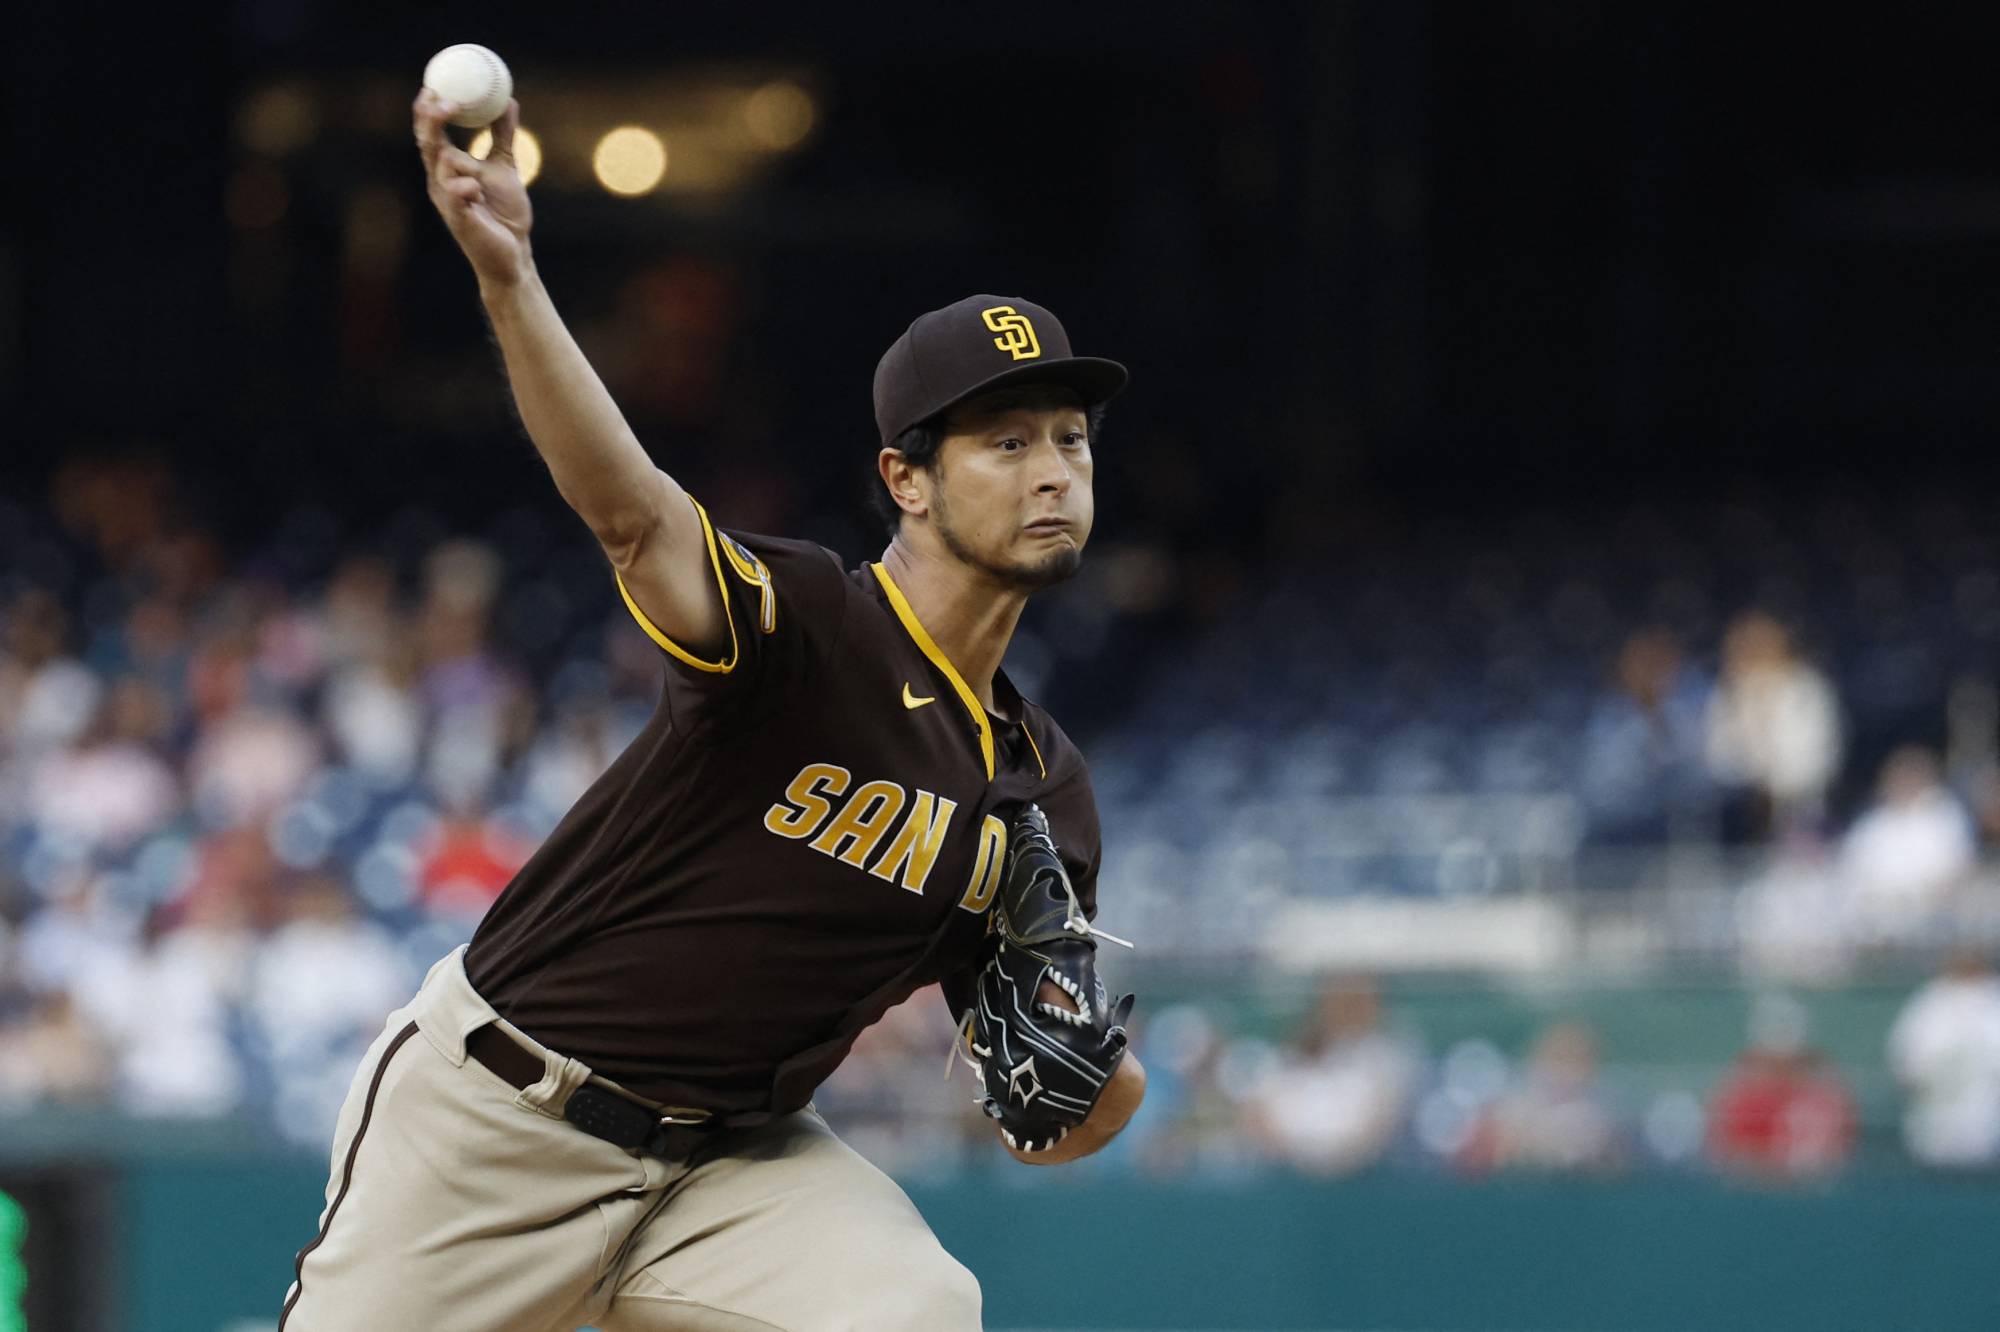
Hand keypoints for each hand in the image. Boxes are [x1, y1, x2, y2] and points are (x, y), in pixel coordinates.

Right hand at [413, 90, 533, 287]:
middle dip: (430, 122)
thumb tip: (508, 101)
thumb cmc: (504, 213)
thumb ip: (502, 136)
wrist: (514, 253)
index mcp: (447, 169)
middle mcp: (441, 183)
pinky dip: (464, 188)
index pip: (431, 134)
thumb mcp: (504, 166)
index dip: (428, 111)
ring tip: (470, 162)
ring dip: (453, 157)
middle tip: (440, 101)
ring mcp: (448, 202)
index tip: (433, 86)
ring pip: (441, 169)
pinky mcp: (460, 221)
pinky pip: (457, 198)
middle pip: (428, 146)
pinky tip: (472, 187)